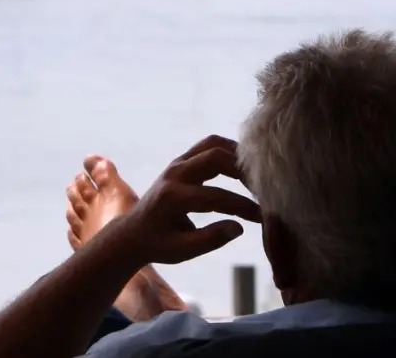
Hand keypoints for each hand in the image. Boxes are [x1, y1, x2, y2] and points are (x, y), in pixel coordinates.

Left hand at [104, 136, 261, 265]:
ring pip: (212, 144)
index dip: (242, 206)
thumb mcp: (182, 251)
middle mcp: (174, 175)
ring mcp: (176, 164)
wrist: (133, 232)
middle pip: (214, 157)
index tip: (263, 216)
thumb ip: (210, 239)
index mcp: (173, 198)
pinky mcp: (181, 161)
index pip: (215, 197)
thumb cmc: (158, 245)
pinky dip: (227, 152)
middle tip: (262, 189)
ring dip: (236, 155)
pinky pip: (207, 147)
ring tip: (256, 176)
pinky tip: (243, 169)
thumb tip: (239, 227)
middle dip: (242, 170)